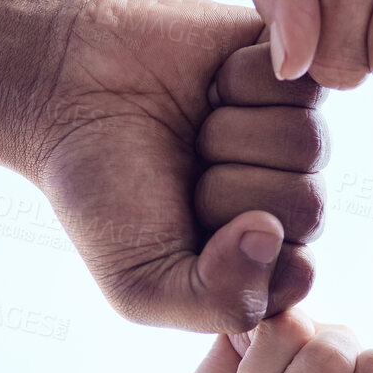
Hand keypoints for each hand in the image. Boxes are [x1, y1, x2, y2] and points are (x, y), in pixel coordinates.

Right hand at [23, 0, 326, 330]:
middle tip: (183, 170)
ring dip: (232, 133)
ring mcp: (294, 129)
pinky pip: (308, 82)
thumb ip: (220, 301)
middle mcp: (287, 192)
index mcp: (264, 254)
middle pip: (307, 205)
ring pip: (307, 142)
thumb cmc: (102, 193)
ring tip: (195, 127)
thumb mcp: (143, 286)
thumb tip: (272, 234)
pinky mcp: (290, 71)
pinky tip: (213, 83)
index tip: (186, 229)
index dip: (237, 252)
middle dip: (226, 190)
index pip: (299, 272)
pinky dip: (245, 81)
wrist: (65, 91)